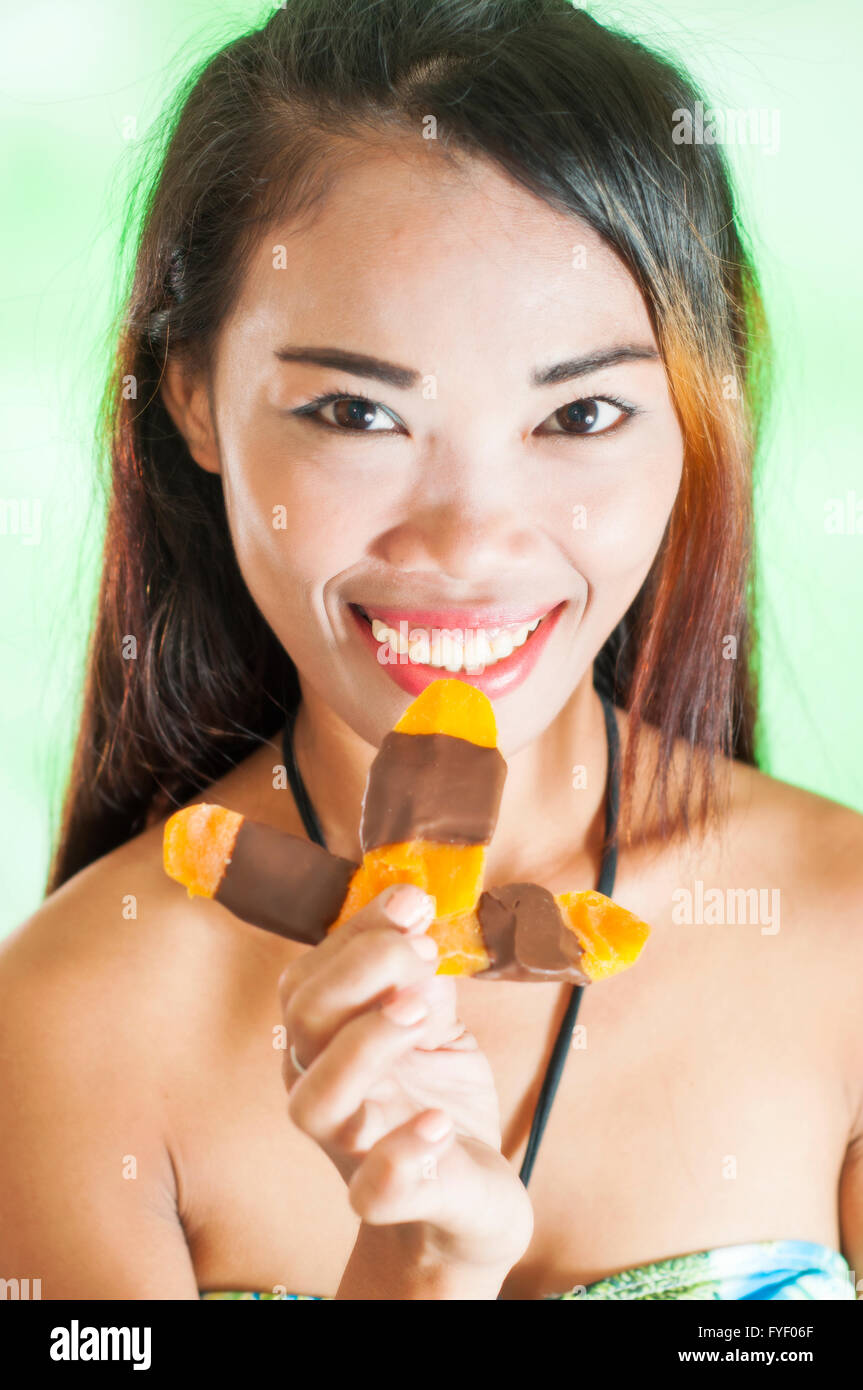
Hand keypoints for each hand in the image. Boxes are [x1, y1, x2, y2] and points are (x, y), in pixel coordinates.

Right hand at [277, 882, 532, 1277]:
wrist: (465, 1208)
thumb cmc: (439, 1106)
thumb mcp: (435, 1028)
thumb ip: (422, 977)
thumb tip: (420, 911)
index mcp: (329, 1042)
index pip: (315, 974)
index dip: (358, 931)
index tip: (412, 901)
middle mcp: (326, 1089)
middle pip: (305, 1020)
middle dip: (362, 968)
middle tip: (423, 949)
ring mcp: (353, 1148)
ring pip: (317, 1100)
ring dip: (366, 1042)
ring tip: (420, 1009)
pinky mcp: (396, 1202)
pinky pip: (374, 1190)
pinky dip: (401, 1153)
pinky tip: (437, 1122)